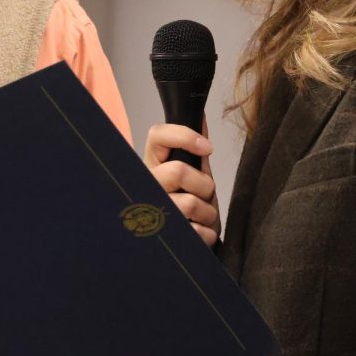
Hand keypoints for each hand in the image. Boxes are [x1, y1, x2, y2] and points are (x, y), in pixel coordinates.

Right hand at [143, 123, 220, 246]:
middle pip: (178, 171)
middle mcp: (147, 185)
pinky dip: (206, 233)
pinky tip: (199, 231)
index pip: (157, 135)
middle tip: (204, 193)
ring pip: (190, 203)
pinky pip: (196, 231)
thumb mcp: (191, 171)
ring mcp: (152, 211)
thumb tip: (200, 114)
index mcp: (152, 164)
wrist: (179, 240)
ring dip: (208, 212)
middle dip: (204, 184)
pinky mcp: (164, 236)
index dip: (184, 136)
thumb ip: (193, 147)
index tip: (207, 147)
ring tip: (202, 215)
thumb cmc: (183, 200)